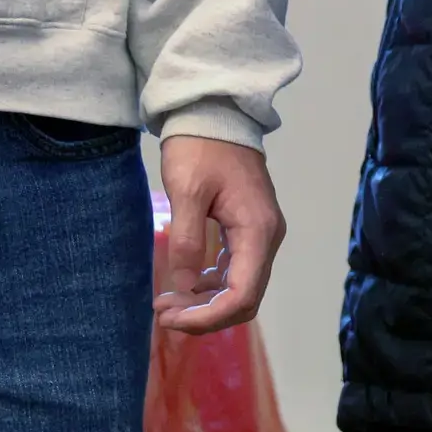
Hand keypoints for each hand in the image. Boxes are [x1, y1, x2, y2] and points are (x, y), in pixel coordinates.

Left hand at [155, 136, 285, 335]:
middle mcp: (267, 237)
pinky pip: (236, 271)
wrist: (214, 113)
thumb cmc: (200, 146)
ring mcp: (260, 234)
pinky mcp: (248, 229)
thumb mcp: (186, 190)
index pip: (242, 295)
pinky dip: (211, 286)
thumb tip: (185, 286)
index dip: (208, 317)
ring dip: (206, 304)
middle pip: (245, 299)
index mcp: (258, 230)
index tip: (170, 318)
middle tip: (164, 313)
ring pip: (241, 288)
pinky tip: (185, 285)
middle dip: (205, 315)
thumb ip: (188, 240)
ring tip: (168, 303)